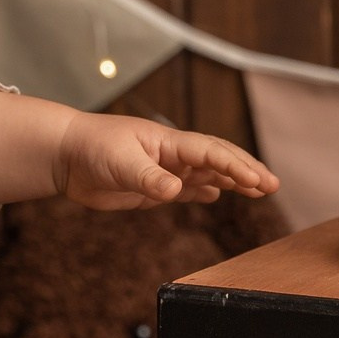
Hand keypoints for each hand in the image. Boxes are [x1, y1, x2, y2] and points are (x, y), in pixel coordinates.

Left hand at [53, 112, 277, 210]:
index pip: (211, 153)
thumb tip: (175, 190)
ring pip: (206, 174)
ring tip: (259, 189)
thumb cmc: (91, 149)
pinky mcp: (151, 185)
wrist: (65, 154)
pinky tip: (217, 195)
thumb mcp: (120, 164)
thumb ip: (148, 178)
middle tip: (273, 184)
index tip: (258, 180)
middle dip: (246, 171)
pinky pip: (185, 187)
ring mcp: (163, 169)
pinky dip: (204, 190)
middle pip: (217, 160)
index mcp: (168, 143)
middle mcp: (171, 154)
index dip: (236, 166)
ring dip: (232, 180)